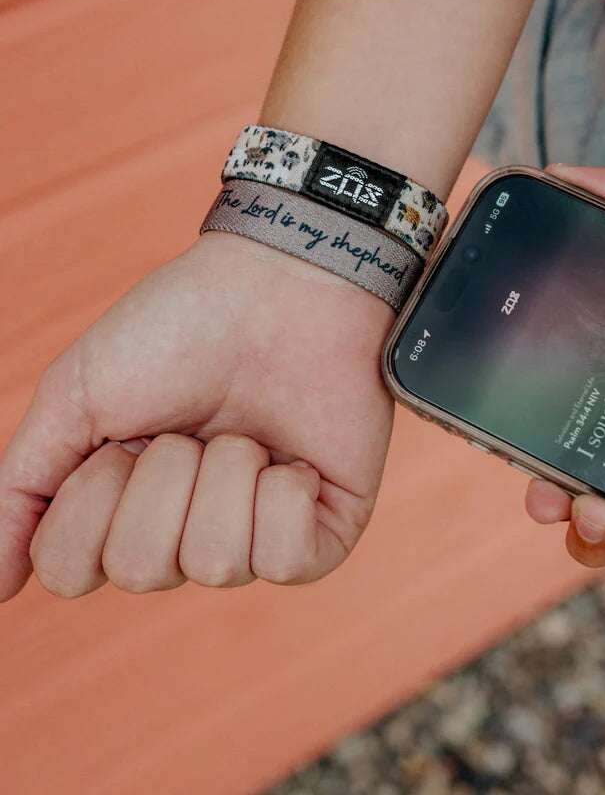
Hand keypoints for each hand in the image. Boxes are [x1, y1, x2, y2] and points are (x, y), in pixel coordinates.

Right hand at [0, 231, 396, 599]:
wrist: (281, 285)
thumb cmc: (179, 329)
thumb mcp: (77, 397)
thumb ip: (21, 491)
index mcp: (123, 510)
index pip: (72, 571)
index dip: (92, 497)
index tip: (126, 435)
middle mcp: (186, 534)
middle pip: (143, 571)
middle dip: (164, 475)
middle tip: (193, 425)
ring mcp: (257, 536)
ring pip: (215, 564)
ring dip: (225, 473)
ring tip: (246, 430)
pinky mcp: (324, 533)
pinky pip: (286, 561)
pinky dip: (283, 497)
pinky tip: (293, 460)